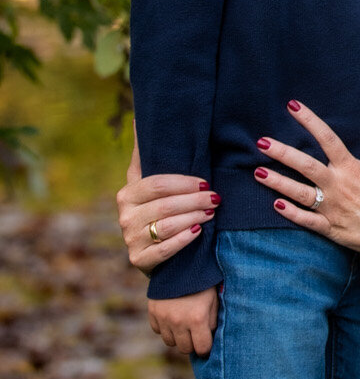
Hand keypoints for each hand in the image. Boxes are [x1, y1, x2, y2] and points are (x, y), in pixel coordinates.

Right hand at [116, 139, 219, 271]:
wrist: (156, 252)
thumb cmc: (160, 209)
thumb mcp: (152, 184)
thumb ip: (148, 156)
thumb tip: (140, 118)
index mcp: (128, 194)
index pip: (157, 183)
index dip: (184, 182)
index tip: (206, 181)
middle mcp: (125, 216)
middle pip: (165, 204)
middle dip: (195, 199)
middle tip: (216, 197)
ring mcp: (131, 239)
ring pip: (166, 225)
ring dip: (193, 217)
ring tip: (212, 212)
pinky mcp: (139, 260)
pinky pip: (164, 249)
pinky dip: (184, 239)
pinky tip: (198, 232)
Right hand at [149, 287, 218, 357]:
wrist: (180, 264)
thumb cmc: (203, 283)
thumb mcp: (214, 301)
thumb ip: (212, 322)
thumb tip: (209, 339)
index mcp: (197, 319)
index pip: (202, 348)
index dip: (206, 348)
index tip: (207, 344)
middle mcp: (178, 322)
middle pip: (185, 349)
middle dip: (192, 344)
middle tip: (196, 335)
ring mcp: (163, 318)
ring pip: (170, 342)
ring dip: (178, 337)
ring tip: (184, 326)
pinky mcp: (153, 312)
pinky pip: (158, 330)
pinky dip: (165, 328)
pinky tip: (172, 318)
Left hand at [254, 102, 359, 262]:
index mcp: (352, 169)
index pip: (327, 139)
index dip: (309, 121)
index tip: (293, 107)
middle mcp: (338, 187)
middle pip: (304, 165)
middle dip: (281, 152)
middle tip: (261, 142)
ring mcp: (332, 209)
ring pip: (299, 193)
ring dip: (277, 182)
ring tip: (258, 173)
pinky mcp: (330, 228)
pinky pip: (306, 220)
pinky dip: (290, 213)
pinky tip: (275, 205)